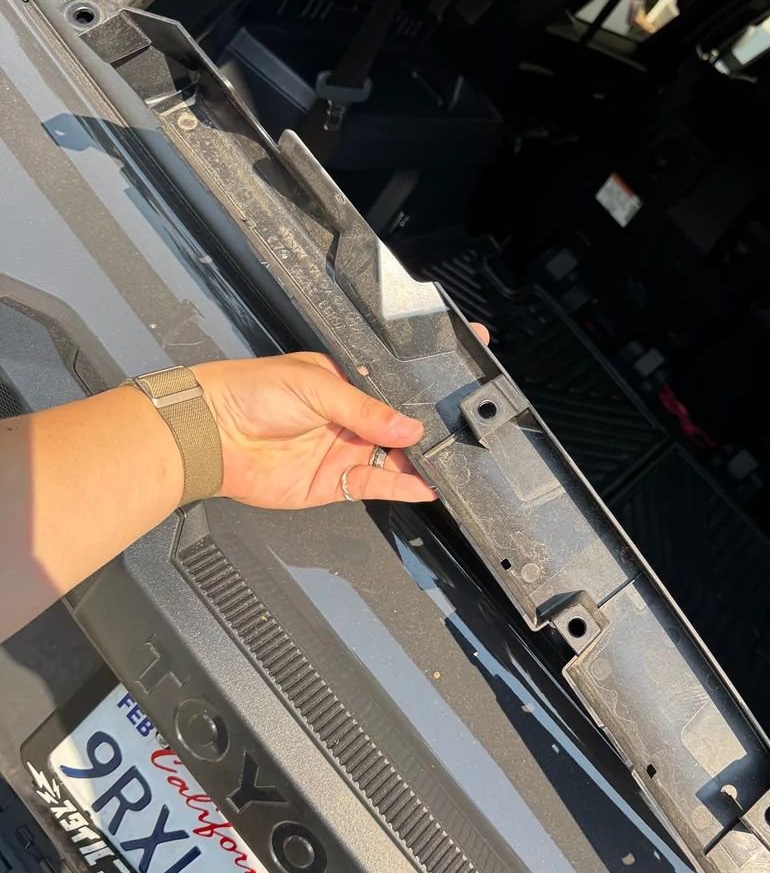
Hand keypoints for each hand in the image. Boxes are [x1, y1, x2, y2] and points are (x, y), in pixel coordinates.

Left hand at [194, 326, 488, 509]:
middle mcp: (347, 419)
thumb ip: (364, 409)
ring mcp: (342, 451)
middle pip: (398, 429)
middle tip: (456, 438)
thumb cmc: (249, 392)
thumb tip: (407, 426)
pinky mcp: (332, 483)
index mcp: (345, 383)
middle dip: (426, 434)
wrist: (210, 435)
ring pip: (391, 460)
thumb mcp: (314, 386)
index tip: (450, 400)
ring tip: (447, 466)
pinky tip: (423, 486)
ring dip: (418, 464)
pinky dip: (400, 488)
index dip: (420, 396)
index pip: (393, 390)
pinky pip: (374, 486)